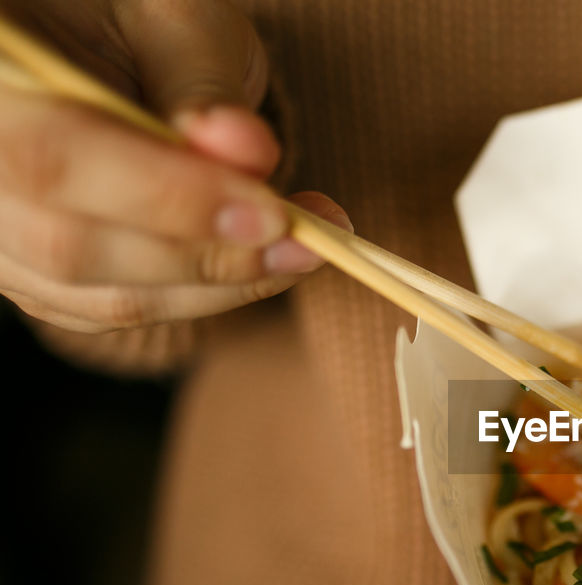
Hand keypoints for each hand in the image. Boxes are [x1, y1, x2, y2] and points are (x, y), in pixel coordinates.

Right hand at [0, 0, 349, 332]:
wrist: (104, 46)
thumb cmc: (132, 18)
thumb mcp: (172, 16)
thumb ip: (202, 81)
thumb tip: (248, 152)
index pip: (47, 157)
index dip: (162, 197)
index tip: (271, 211)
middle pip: (64, 244)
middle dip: (201, 256)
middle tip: (305, 243)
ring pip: (92, 294)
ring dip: (214, 286)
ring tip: (303, 250)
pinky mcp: (28, 271)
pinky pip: (110, 311)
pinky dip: (197, 296)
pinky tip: (260, 261)